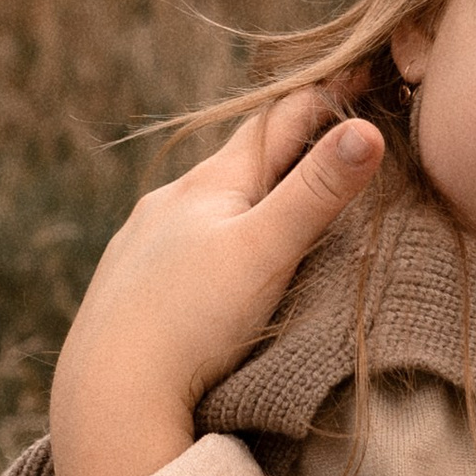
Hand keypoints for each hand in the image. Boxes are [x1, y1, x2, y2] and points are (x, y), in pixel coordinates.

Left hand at [49, 106, 383, 475]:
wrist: (108, 395)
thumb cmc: (191, 321)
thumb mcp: (266, 251)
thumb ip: (317, 192)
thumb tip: (367, 130)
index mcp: (209, 183)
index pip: (275, 121)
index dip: (322, 100)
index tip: (364, 80)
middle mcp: (169, 201)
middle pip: (240, 161)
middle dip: (288, 150)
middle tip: (335, 137)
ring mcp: (143, 242)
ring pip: (208, 205)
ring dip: (249, 199)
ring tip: (283, 206)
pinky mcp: (128, 285)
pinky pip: (183, 245)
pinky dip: (216, 240)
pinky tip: (218, 265)